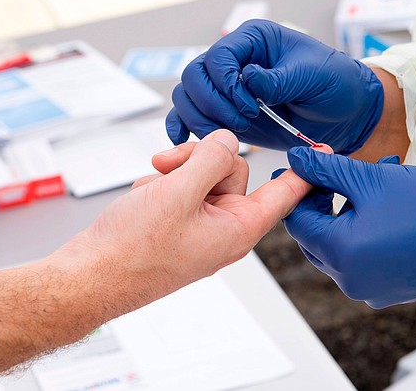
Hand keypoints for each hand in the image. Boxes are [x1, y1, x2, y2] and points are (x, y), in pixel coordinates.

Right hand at [68, 130, 330, 308]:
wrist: (90, 275)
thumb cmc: (132, 250)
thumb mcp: (178, 194)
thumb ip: (210, 161)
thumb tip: (227, 140)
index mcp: (237, 228)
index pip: (283, 194)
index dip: (303, 170)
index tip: (325, 150)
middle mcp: (224, 228)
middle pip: (233, 171)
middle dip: (200, 161)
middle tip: (169, 167)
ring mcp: (200, 226)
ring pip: (204, 174)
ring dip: (177, 172)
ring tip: (151, 188)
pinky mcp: (180, 222)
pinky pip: (183, 186)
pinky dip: (163, 184)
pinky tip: (145, 198)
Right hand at [166, 19, 382, 153]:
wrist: (344, 114)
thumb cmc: (334, 84)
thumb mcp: (313, 76)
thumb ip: (278, 79)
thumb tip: (247, 79)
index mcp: (254, 41)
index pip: (219, 56)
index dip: (226, 83)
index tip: (249, 105)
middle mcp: (235, 61)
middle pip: (194, 76)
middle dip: (212, 103)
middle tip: (242, 122)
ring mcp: (228, 89)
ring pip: (188, 97)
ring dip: (202, 119)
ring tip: (230, 136)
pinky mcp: (226, 113)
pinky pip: (191, 115)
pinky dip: (184, 126)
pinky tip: (183, 138)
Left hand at [281, 148, 415, 307]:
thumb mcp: (373, 179)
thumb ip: (327, 170)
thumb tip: (296, 159)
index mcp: (340, 253)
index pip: (297, 221)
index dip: (299, 190)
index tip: (308, 166)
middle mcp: (348, 279)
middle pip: (315, 235)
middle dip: (323, 200)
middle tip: (339, 171)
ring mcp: (368, 288)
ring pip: (338, 245)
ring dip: (347, 211)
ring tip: (373, 179)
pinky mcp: (386, 289)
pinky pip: (360, 257)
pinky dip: (364, 231)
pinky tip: (385, 206)